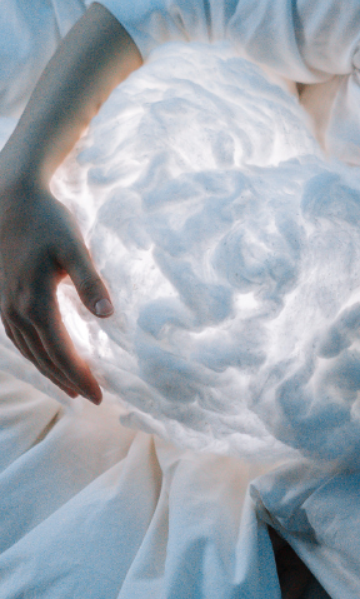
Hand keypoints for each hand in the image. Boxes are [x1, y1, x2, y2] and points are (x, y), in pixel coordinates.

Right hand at [0, 180, 111, 402]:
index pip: (61, 352)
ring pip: (28, 350)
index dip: (80, 376)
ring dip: (49, 371)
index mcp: (36, 302)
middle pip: (43, 357)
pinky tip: (45, 356)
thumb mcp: (76, 249)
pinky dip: (33, 353)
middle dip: (68, 380)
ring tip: (71, 387)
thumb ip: (91, 283)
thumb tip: (109, 315)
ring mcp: (5, 304)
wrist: (10, 199)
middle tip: (93, 399)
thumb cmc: (48, 221)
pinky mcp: (2, 297)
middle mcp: (16, 309)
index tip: (100, 396)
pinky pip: (17, 336)